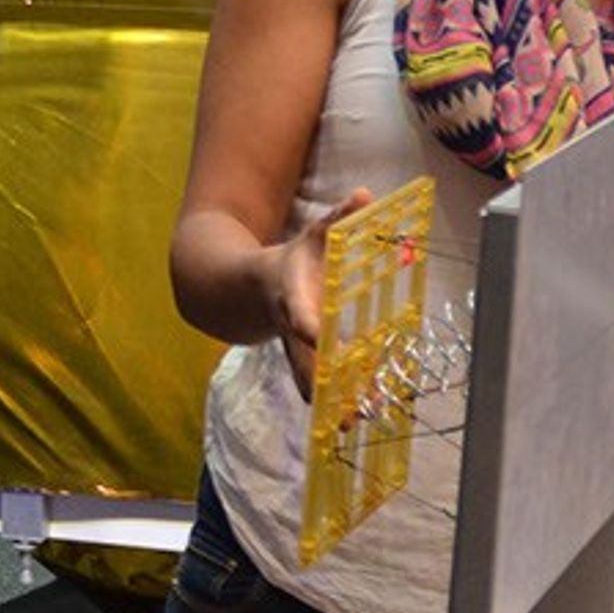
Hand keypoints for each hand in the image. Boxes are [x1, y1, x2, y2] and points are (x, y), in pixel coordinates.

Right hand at [268, 188, 371, 398]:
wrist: (248, 289)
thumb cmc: (290, 260)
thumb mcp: (313, 236)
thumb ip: (338, 218)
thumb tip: (365, 194)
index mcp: (293, 300)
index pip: (302, 318)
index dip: (312, 331)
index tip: (323, 342)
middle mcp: (292, 331)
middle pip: (307, 362)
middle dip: (327, 384)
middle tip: (352, 406)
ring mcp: (294, 350)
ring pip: (311, 383)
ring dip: (332, 403)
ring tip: (360, 419)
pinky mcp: (302, 362)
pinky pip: (317, 386)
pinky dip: (333, 403)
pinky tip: (357, 416)